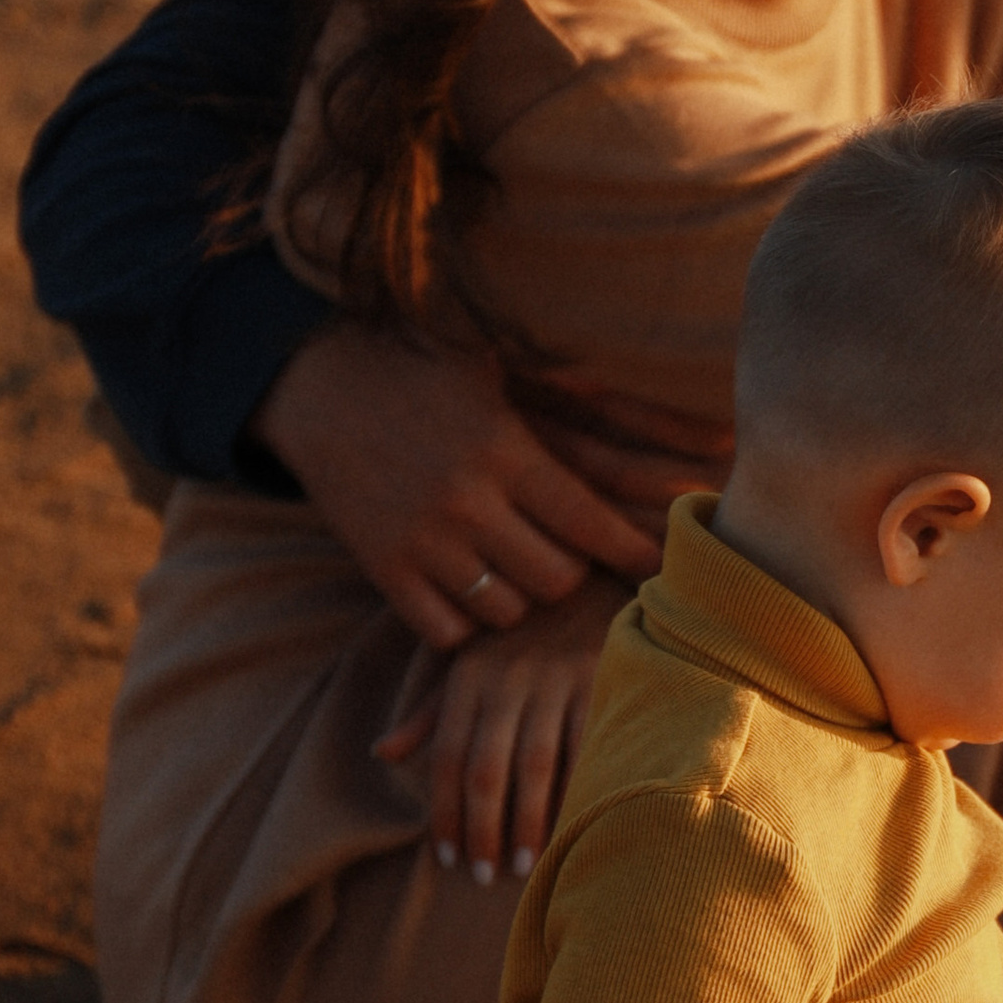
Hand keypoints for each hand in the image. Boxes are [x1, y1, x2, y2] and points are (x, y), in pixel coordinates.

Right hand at [251, 321, 689, 652]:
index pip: (589, 523)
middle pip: (557, 580)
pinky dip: (464, 622)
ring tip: (515, 572)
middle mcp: (467, 501)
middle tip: (567, 559)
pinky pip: (446, 631)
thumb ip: (574, 402)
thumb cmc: (423, 372)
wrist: (312, 382)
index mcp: (505, 450)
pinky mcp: (381, 567)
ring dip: (520, 599)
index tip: (656, 562)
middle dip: (571, 573)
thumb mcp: (498, 373)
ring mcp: (421, 539)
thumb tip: (690, 415)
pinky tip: (467, 592)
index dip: (631, 549)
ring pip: (506, 611)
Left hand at [373, 574, 627, 876]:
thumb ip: (430, 707)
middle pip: (487, 769)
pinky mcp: (602, 679)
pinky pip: (588, 747)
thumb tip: (383, 754)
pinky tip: (575, 826)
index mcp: (469, 675)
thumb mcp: (468, 654)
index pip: (448, 756)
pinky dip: (579, 791)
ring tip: (526, 866)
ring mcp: (556, 679)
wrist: (588, 564)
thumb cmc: (523, 622)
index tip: (447, 856)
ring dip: (529, 823)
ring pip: (535, 766)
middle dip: (483, 829)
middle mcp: (507, 678)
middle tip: (484, 875)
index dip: (444, 812)